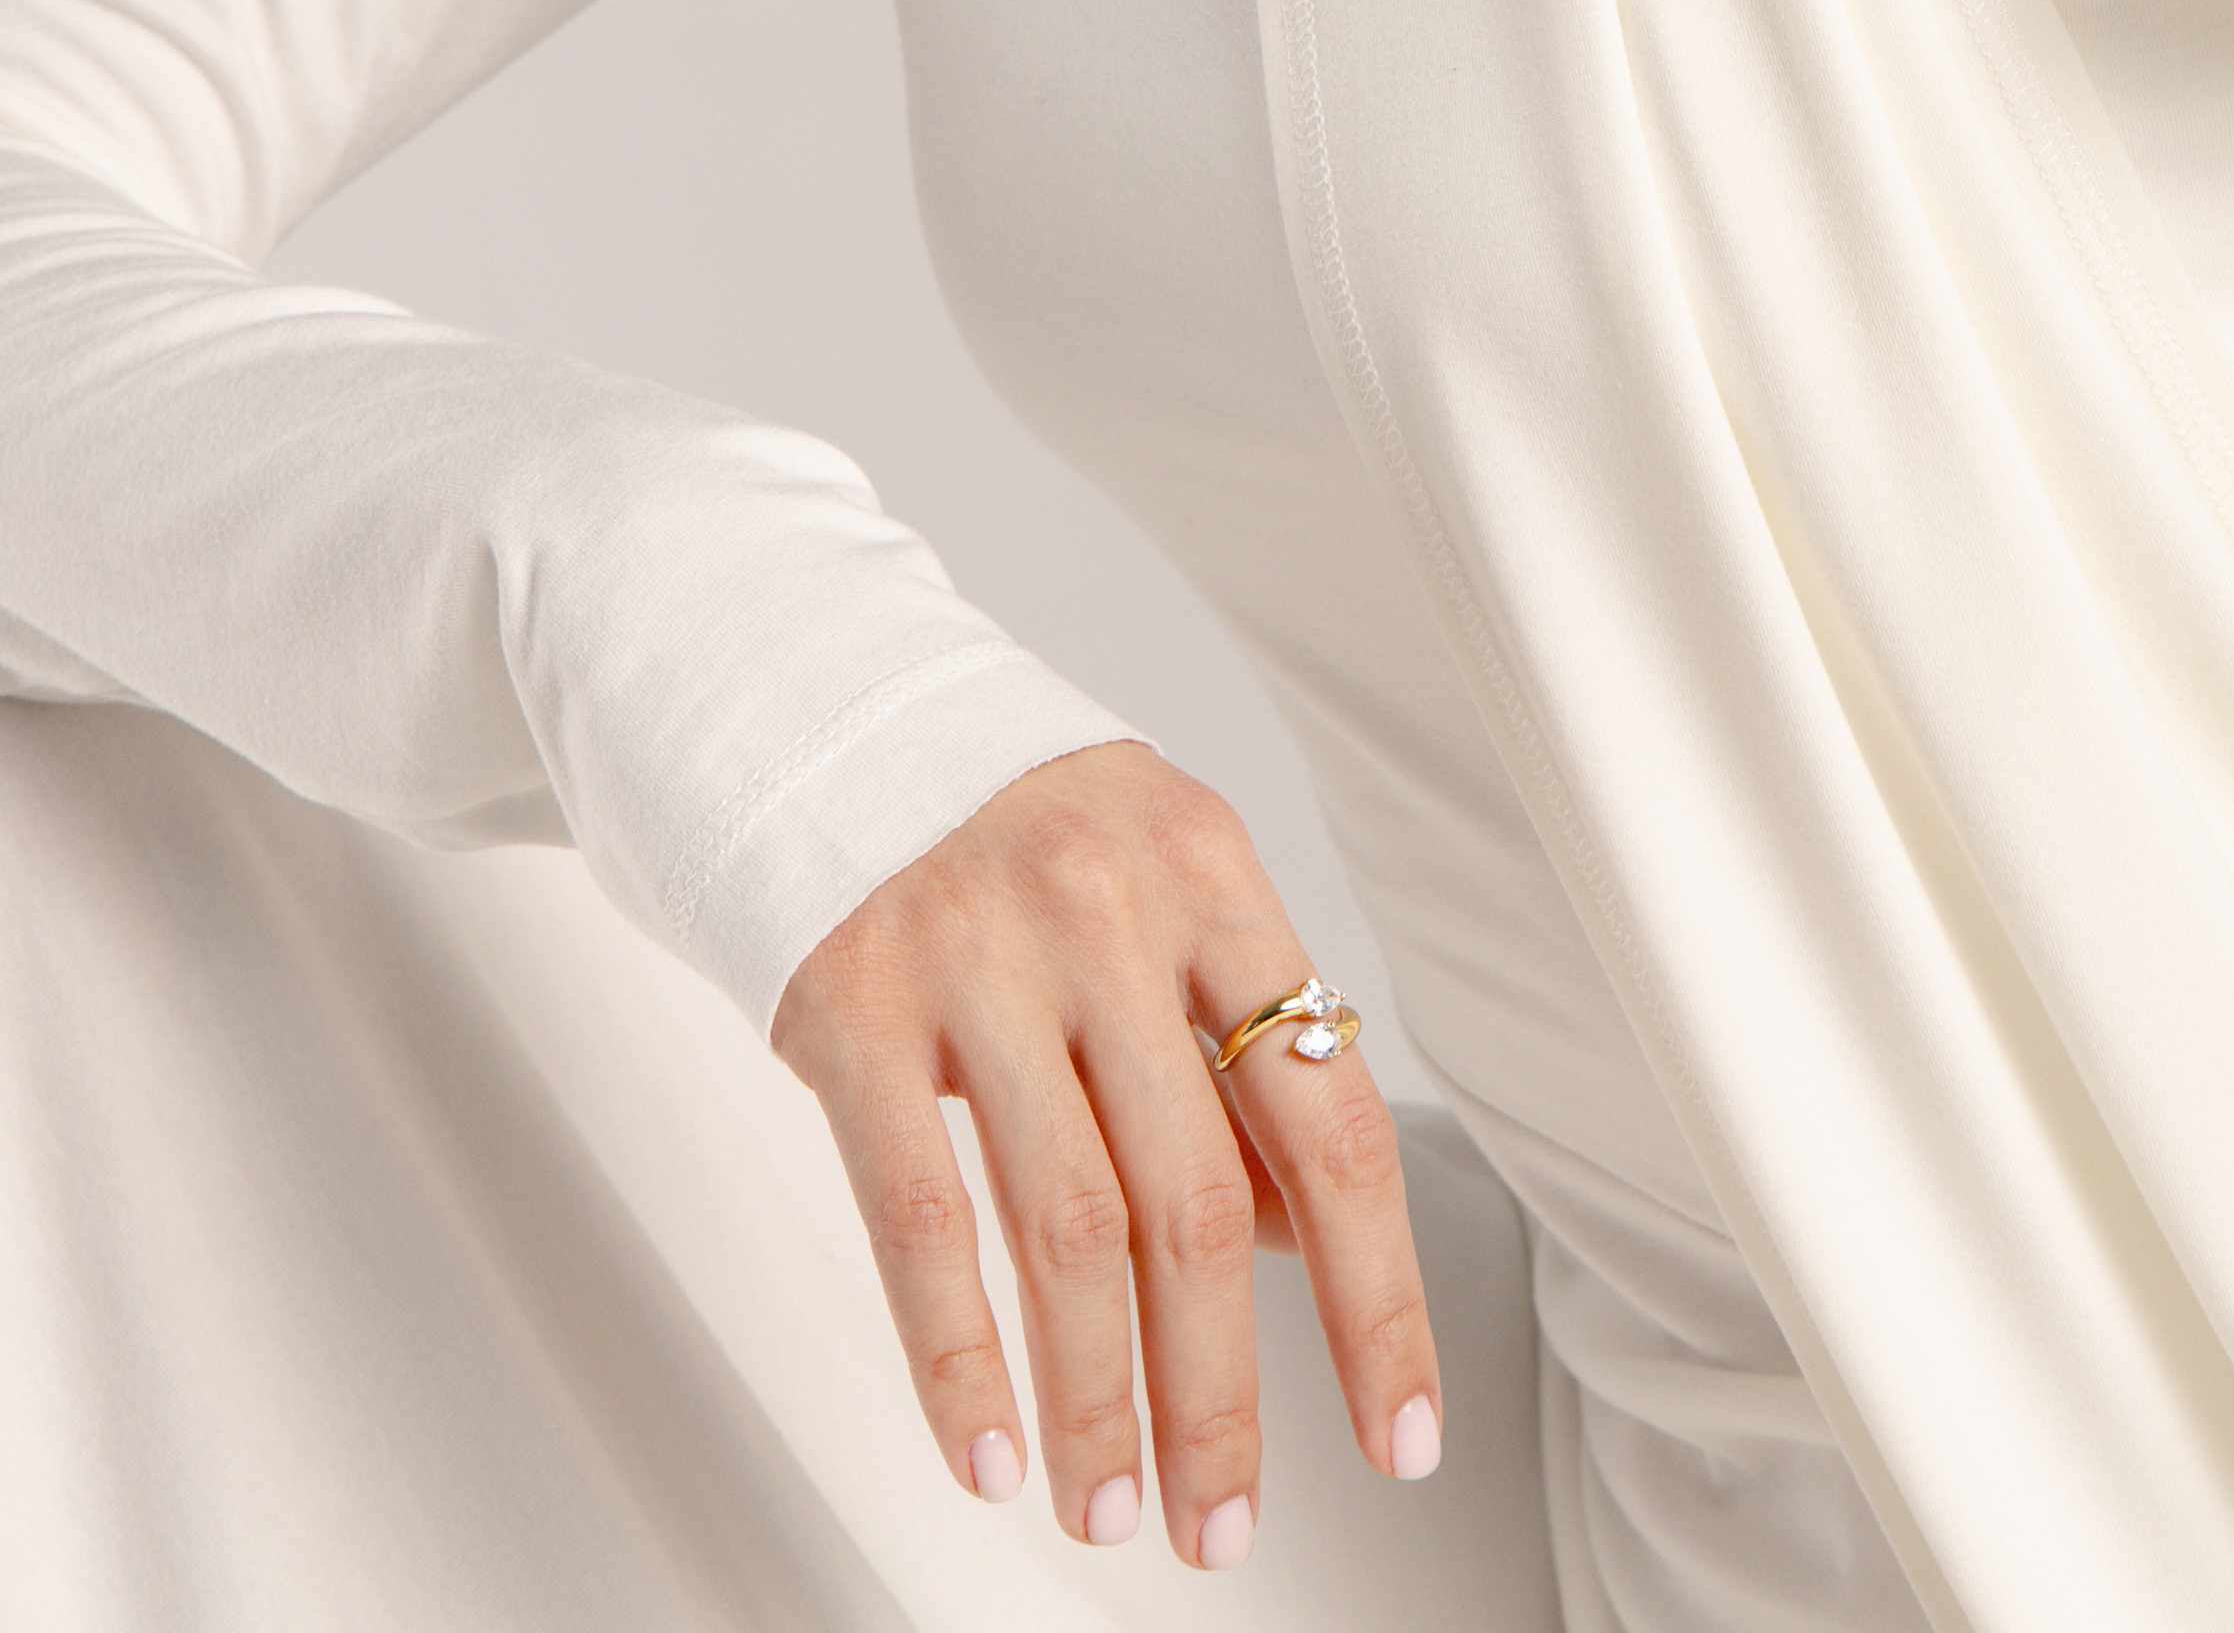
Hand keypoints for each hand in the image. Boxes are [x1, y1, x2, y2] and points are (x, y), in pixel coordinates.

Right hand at [768, 739, 1444, 1564]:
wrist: (830, 709)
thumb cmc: (1024, 830)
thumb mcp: (1164, 891)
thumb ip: (1232, 1054)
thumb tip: (1307, 1247)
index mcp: (1215, 878)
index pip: (1332, 1124)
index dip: (1379, 1299)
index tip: (1403, 1435)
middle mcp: (1107, 910)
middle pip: (1197, 1203)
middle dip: (1221, 1394)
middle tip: (1221, 1525)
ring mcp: (977, 954)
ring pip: (1067, 1229)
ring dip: (1097, 1403)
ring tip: (1110, 1509)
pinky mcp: (854, 1001)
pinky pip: (921, 1216)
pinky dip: (959, 1359)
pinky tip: (990, 1453)